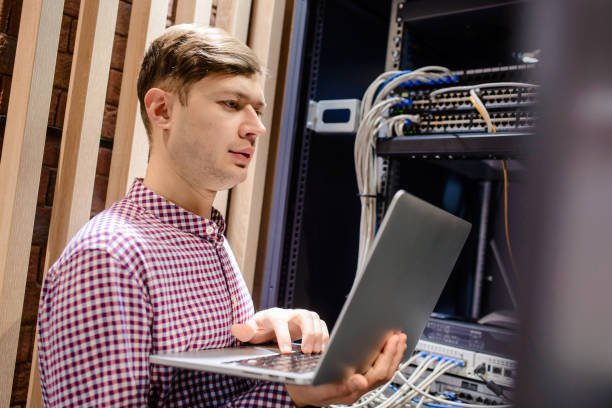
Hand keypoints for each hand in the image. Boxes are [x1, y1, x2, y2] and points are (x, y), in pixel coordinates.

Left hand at [231, 307, 328, 353]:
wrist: (271, 322)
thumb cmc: (260, 327)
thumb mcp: (250, 328)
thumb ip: (245, 330)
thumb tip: (237, 330)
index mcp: (274, 315)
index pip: (280, 323)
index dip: (284, 337)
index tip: (286, 353)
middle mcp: (290, 313)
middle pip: (304, 316)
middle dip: (308, 334)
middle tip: (306, 352)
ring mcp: (302, 316)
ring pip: (315, 319)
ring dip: (318, 336)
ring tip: (314, 353)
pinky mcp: (311, 321)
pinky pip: (323, 324)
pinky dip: (325, 336)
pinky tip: (321, 349)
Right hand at [285, 332, 407, 406]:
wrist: (297, 391)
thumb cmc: (305, 388)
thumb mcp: (316, 388)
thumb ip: (339, 387)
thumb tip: (361, 381)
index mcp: (352, 391)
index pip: (378, 373)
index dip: (388, 356)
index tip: (392, 339)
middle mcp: (358, 389)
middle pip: (385, 372)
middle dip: (395, 352)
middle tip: (399, 335)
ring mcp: (359, 385)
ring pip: (384, 372)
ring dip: (393, 355)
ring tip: (397, 340)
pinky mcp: (357, 378)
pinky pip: (377, 370)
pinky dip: (386, 358)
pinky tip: (386, 349)